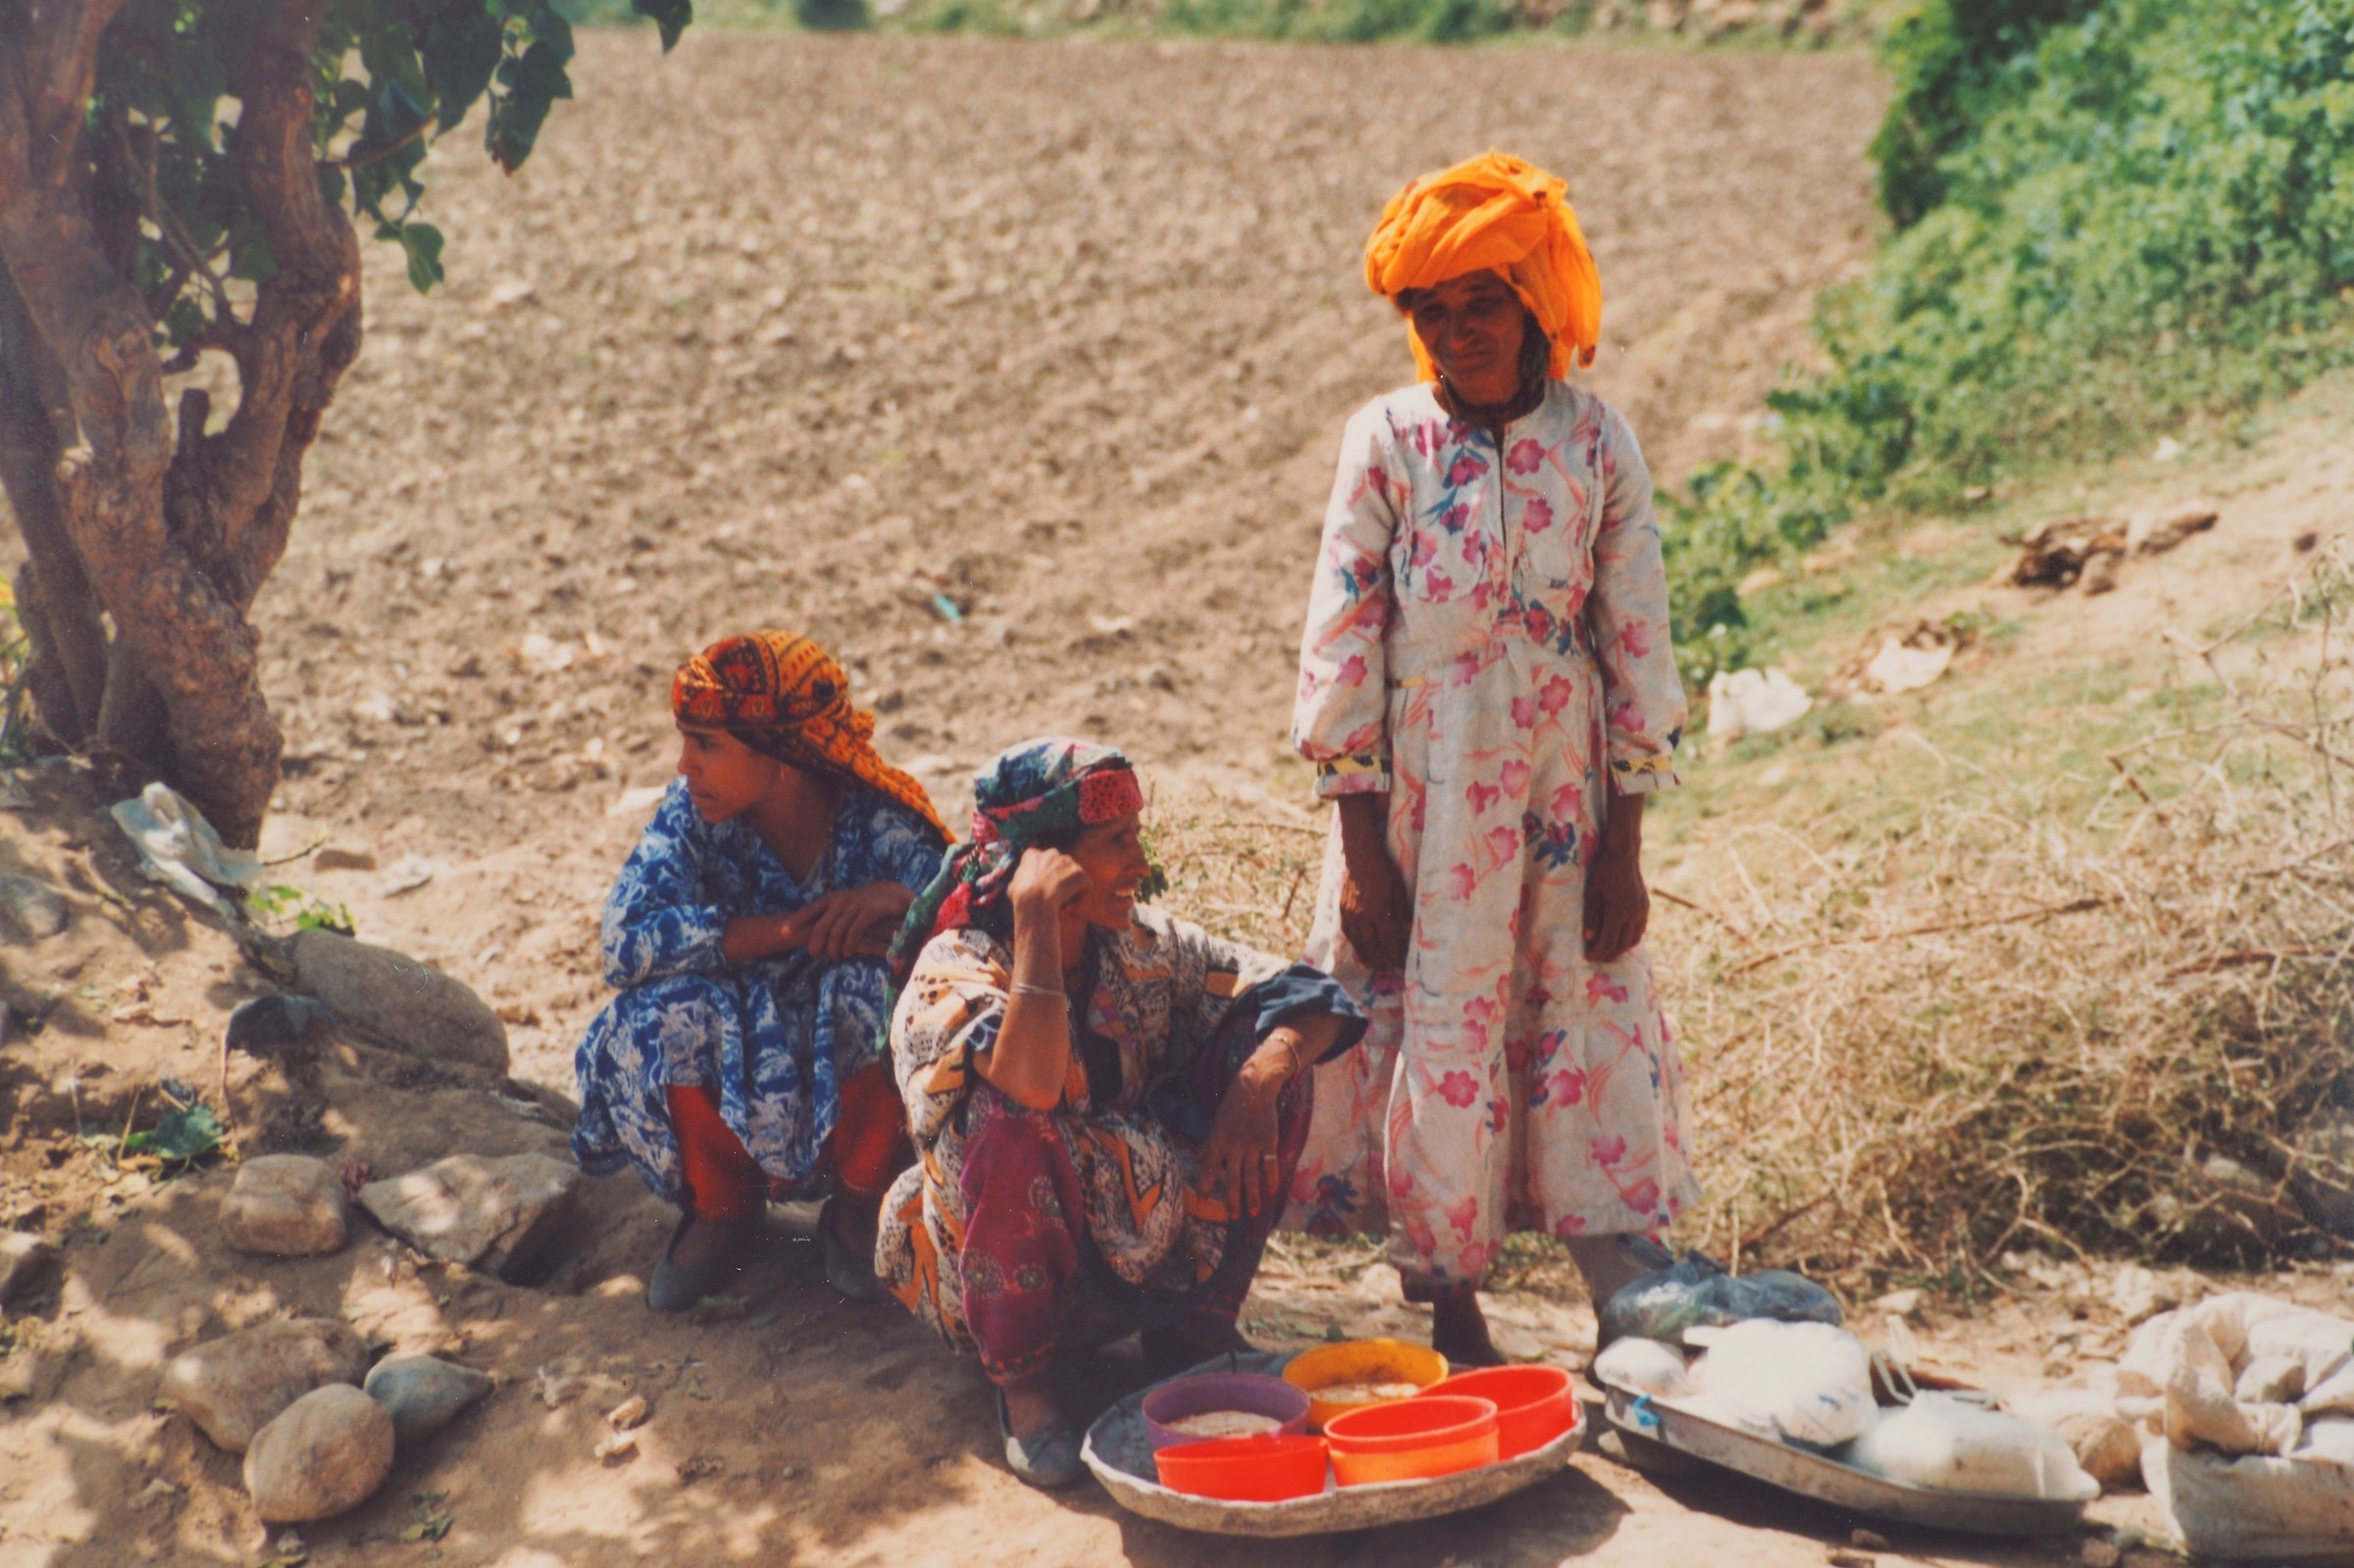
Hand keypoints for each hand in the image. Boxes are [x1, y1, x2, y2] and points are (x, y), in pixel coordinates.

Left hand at [790, 882, 914, 961]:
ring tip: (833, 957)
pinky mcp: (869, 911)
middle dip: (815, 943)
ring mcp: (855, 905)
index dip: (796, 921)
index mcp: (831, 899)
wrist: (890, 894)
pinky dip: (849, 944)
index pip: (809, 910)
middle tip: (813, 955)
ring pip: (837, 931)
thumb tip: (810, 933)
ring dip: (833, 948)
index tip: (783, 934)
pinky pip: (855, 931)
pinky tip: (847, 952)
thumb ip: (828, 916)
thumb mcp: (842, 905)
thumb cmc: (862, 904)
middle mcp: (840, 900)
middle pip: (821, 926)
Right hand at [1009, 846, 1089, 919]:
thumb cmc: (1021, 898)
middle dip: (1058, 882)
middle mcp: (1051, 853)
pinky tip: (1069, 908)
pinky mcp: (1079, 873)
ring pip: (1072, 878)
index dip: (1042, 880)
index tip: (1041, 892)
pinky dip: (1079, 899)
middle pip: (1059, 869)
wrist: (1034, 901)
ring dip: (1069, 891)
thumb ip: (1019, 882)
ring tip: (1062, 906)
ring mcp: (1067, 862)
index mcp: (1032, 855)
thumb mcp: (1013, 887)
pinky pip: (1084, 887)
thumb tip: (1016, 886)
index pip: (1041, 864)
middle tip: (1052, 899)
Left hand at [1193, 1073, 1282, 1215]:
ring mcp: (1252, 1144)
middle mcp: (1233, 1146)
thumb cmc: (1232, 1106)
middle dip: (1232, 1199)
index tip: (1203, 1199)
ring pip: (1251, 1175)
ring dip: (1252, 1196)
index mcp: (1218, 1142)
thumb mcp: (1217, 1124)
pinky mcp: (1268, 1140)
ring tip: (1252, 1213)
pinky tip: (1271, 1191)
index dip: (1204, 1184)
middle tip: (1233, 1217)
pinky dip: (1271, 1178)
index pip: (1209, 1168)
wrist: (1254, 1086)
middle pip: (1232, 1178)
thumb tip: (1198, 1160)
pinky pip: (1269, 1163)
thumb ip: (1209, 1145)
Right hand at [1338, 844, 1410, 972]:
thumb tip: (1408, 930)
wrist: (1360, 856)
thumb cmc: (1384, 870)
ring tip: (1373, 965)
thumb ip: (1403, 911)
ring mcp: (1350, 914)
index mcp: (1379, 912)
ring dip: (1366, 956)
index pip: (1388, 941)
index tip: (1400, 962)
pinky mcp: (1342, 910)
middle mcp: (1362, 917)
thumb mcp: (1398, 889)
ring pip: (1357, 942)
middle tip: (1387, 968)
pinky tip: (1359, 948)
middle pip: (1371, 946)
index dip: (1394, 954)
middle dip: (1381, 960)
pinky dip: (1354, 944)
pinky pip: (1347, 932)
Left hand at [1582, 843, 1649, 962]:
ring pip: (1634, 939)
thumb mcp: (1591, 893)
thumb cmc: (1603, 871)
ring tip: (1609, 952)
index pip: (1608, 941)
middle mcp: (1633, 914)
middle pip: (1622, 944)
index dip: (1598, 952)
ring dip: (1622, 949)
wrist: (1623, 854)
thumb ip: (1591, 916)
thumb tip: (1589, 938)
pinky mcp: (1645, 906)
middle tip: (1598, 959)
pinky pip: (1640, 929)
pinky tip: (1621, 940)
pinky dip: (1631, 938)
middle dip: (1610, 955)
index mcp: (1618, 911)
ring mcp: (1642, 910)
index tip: (1588, 958)